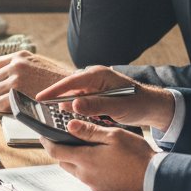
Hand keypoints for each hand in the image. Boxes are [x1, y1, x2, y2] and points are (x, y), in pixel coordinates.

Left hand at [0, 50, 71, 112]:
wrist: (70, 87)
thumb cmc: (56, 79)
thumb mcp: (38, 64)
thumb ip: (22, 66)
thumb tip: (6, 74)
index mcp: (21, 56)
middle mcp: (16, 65)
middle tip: (0, 97)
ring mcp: (16, 78)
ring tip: (7, 104)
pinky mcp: (17, 93)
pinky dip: (1, 108)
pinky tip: (9, 109)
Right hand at [36, 65, 175, 130]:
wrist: (151, 105)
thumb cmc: (137, 104)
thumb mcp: (116, 106)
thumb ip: (95, 105)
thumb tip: (73, 104)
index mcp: (98, 75)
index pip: (71, 82)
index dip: (54, 90)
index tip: (40, 97)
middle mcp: (94, 77)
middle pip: (69, 87)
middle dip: (55, 96)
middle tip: (40, 107)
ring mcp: (95, 84)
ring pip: (74, 94)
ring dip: (65, 103)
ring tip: (50, 113)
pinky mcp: (96, 92)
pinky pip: (80, 99)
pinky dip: (74, 106)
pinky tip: (68, 114)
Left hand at [42, 120, 154, 190]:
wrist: (154, 179)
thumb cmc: (136, 156)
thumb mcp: (113, 135)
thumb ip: (89, 131)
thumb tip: (69, 125)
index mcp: (85, 159)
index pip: (56, 151)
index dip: (46, 141)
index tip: (42, 134)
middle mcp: (85, 174)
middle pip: (63, 161)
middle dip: (59, 149)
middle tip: (61, 136)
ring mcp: (93, 184)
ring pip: (74, 169)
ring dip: (72, 158)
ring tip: (81, 144)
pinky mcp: (102, 189)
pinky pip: (86, 176)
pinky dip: (85, 166)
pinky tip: (96, 158)